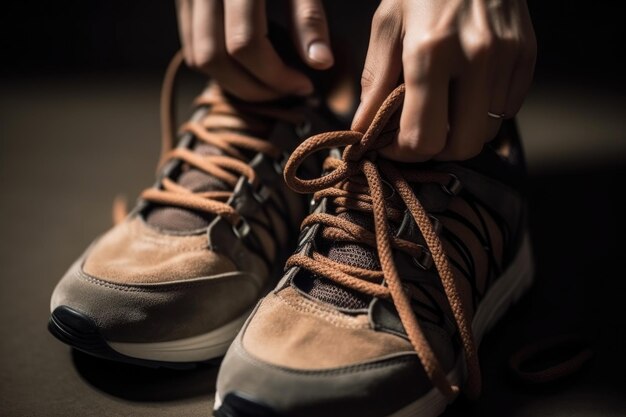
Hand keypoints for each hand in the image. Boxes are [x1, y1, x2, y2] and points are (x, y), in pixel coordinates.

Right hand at [176, 0, 333, 100]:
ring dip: (233, 83)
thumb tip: (321, 64)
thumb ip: (308, 16)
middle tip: (285, 92)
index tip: (304, 85)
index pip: (246, 44)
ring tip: (267, 85)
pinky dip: (218, 65)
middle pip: (215, 58)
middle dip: (253, 88)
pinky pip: (191, 44)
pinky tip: (247, 67)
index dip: (276, 76)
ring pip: (197, 57)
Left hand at [352, 0, 536, 160]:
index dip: (404, 152)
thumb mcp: (387, 27)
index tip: (392, 145)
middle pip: (463, 145)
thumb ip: (375, 84)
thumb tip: (362, 130)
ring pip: (488, 130)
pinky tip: (466, 91)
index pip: (424, 136)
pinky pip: (508, 107)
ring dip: (461, 131)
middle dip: (437, 150)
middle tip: (419, 135)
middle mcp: (476, 57)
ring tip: (442, 110)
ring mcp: (507, 56)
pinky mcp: (527, 53)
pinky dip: (484, 111)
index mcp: (431, 52)